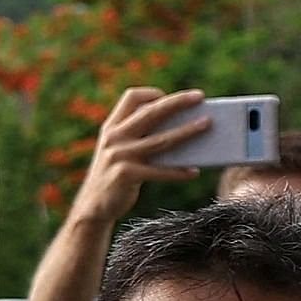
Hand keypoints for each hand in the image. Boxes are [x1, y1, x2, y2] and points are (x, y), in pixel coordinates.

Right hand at [70, 87, 209, 227]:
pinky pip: (160, 170)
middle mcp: (114, 138)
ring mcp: (119, 156)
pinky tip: (193, 172)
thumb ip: (139, 136)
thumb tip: (182, 127)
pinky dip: (179, 172)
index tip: (170, 98)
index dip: (152, 94)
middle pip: (151, 112)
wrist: (94, 206)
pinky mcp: (126, 175)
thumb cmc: (115, 175)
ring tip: (207, 125)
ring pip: (161, 140)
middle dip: (177, 102)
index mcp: (112, 127)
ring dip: (187, 131)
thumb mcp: (119, 150)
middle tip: (199, 97)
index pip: (131, 97)